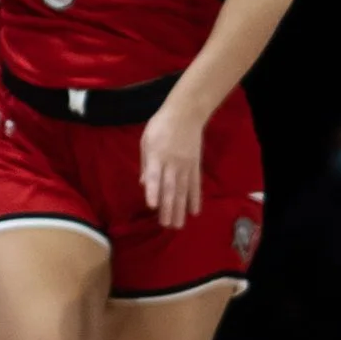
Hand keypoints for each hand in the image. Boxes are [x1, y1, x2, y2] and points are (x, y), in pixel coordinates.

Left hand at [140, 95, 206, 227]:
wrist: (185, 113)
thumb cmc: (161, 126)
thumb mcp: (146, 141)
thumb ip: (145, 164)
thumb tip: (144, 184)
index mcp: (156, 156)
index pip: (154, 176)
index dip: (153, 191)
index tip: (152, 206)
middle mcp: (172, 163)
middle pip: (170, 188)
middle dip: (168, 208)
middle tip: (166, 225)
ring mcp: (186, 165)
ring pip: (183, 190)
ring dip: (180, 208)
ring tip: (178, 224)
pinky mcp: (196, 165)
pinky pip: (196, 184)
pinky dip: (195, 198)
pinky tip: (194, 211)